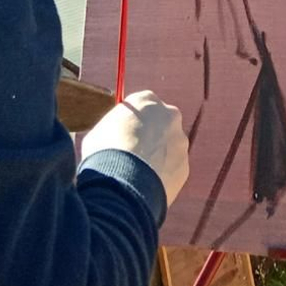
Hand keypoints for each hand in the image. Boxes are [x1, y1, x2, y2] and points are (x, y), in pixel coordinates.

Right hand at [79, 90, 189, 206]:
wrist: (123, 182)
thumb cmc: (105, 153)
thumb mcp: (100, 131)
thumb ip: (115, 127)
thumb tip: (113, 134)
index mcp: (146, 100)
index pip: (142, 104)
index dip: (132, 120)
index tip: (125, 132)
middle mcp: (169, 115)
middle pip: (161, 123)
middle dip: (151, 136)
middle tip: (134, 153)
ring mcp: (180, 140)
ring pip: (168, 148)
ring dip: (157, 157)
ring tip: (137, 174)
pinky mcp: (185, 165)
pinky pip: (172, 169)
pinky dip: (162, 176)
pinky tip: (145, 185)